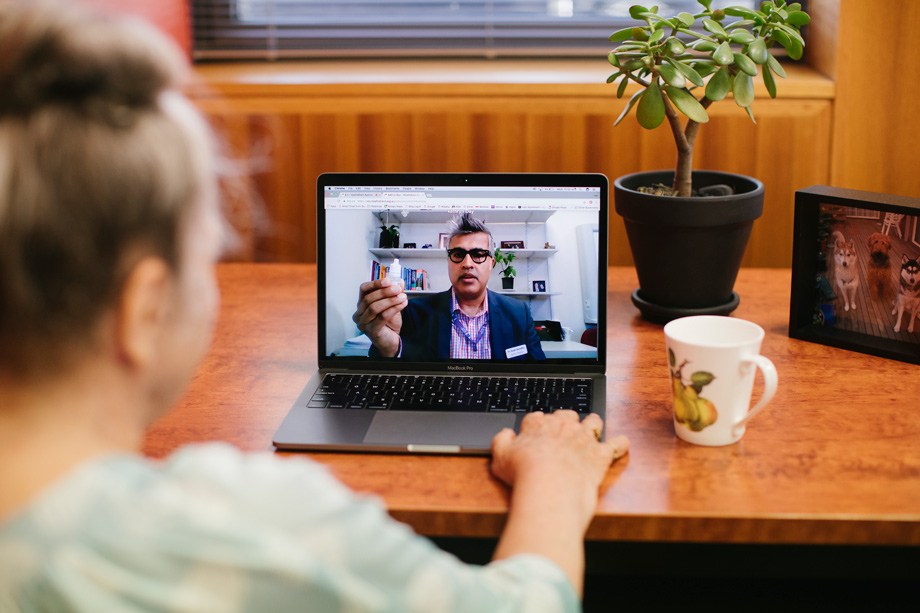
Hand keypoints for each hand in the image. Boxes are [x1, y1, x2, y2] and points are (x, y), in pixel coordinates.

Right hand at [353, 278, 407, 357]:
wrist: (391, 340)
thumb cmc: (388, 322)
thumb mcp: (391, 305)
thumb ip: (394, 293)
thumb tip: (399, 281)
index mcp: (361, 304)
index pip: (363, 289)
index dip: (375, 283)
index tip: (388, 281)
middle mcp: (359, 314)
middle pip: (369, 298)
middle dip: (385, 292)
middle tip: (398, 289)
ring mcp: (363, 323)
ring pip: (374, 307)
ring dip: (390, 300)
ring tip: (403, 297)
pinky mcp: (371, 331)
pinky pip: (382, 317)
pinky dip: (394, 309)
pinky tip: (402, 304)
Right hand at [491, 411, 627, 524]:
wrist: (550, 486)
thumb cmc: (524, 473)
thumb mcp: (499, 457)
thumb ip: (501, 441)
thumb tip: (506, 434)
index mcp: (538, 425)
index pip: (537, 417)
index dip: (537, 424)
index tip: (536, 431)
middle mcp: (563, 427)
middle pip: (567, 414)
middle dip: (566, 420)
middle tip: (564, 431)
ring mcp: (584, 439)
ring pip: (594, 421)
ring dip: (593, 424)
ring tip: (592, 429)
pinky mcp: (601, 455)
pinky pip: (617, 444)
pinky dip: (620, 444)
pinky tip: (620, 444)